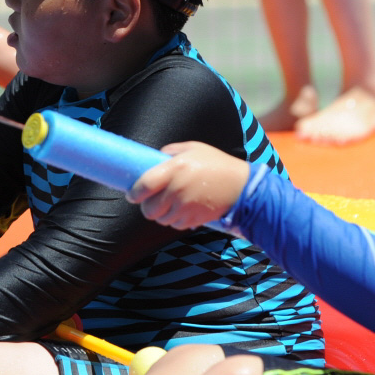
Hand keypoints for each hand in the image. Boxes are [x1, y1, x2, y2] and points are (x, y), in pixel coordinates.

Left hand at [128, 141, 251, 229]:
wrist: (241, 187)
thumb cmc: (217, 164)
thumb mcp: (194, 149)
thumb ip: (171, 152)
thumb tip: (154, 159)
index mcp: (175, 168)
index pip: (144, 185)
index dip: (134, 193)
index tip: (132, 194)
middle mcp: (178, 189)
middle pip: (149, 209)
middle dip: (147, 207)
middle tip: (151, 201)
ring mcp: (186, 207)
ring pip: (161, 219)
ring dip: (162, 214)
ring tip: (170, 204)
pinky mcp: (194, 219)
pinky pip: (175, 225)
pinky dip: (175, 220)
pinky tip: (183, 210)